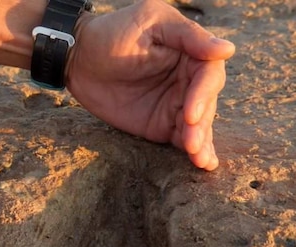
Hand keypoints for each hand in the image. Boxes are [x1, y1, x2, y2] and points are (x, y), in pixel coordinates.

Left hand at [66, 0, 235, 169]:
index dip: (203, 95)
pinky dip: (192, 152)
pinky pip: (180, 139)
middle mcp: (189, 80)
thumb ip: (188, 36)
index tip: (191, 113)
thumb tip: (228, 50)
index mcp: (192, 53)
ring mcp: (176, 104)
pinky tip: (203, 163)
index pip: (208, 76)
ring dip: (201, 143)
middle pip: (206, 105)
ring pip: (197, 125)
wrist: (79, 58)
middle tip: (192, 143)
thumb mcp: (151, 23)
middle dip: (201, 126)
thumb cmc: (114, 32)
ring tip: (200, 160)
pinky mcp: (160, 124)